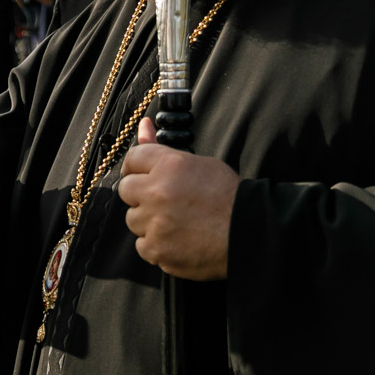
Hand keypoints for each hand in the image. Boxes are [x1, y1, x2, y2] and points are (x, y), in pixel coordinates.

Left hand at [117, 118, 237, 279]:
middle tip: (163, 201)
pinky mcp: (156, 249)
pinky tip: (178, 240)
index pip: (132, 158)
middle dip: (140, 195)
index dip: (137, 168)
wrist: (249, 233)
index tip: (142, 176)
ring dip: (148, 221)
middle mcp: (157, 192)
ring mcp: (155, 223)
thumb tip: (143, 125)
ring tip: (176, 222)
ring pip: (133, 219)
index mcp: (169, 166)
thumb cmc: (227, 197)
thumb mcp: (200, 164)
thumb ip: (163, 149)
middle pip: (126, 189)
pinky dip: (156, 244)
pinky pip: (142, 245)